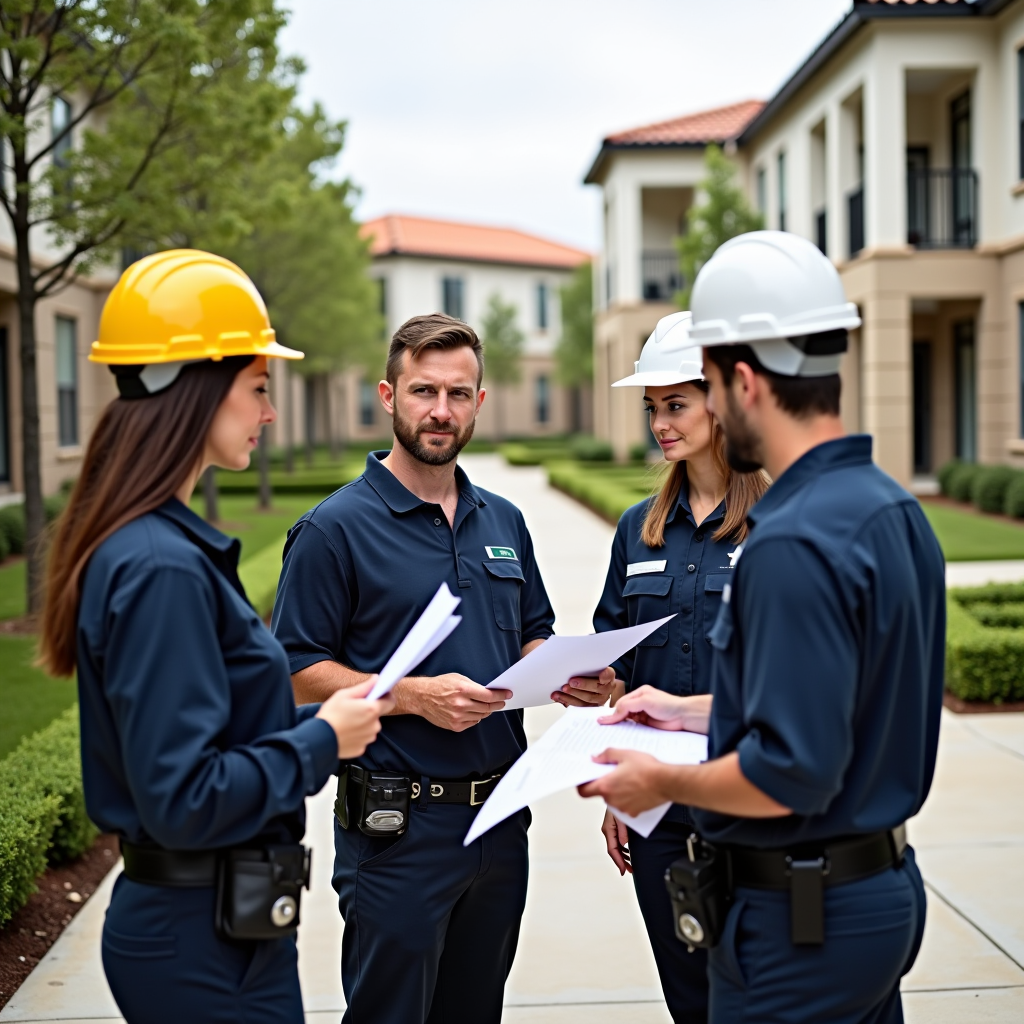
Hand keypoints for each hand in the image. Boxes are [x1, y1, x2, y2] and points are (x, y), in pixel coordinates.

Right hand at [315, 679, 393, 757]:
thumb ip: (364, 687)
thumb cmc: (330, 715)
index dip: (386, 696)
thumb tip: (376, 679)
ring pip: (370, 727)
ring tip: (346, 721)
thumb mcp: (344, 695)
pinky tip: (345, 732)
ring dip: (363, 723)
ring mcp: (368, 738)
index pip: (390, 701)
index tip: (379, 694)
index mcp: (372, 709)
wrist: (318, 740)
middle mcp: (374, 725)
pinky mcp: (361, 748)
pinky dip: (357, 735)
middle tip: (353, 708)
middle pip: (377, 714)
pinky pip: (362, 738)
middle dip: (369, 710)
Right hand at [394, 673, 510, 731]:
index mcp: (462, 690)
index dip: (500, 695)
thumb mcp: (458, 678)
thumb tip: (489, 692)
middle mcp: (460, 704)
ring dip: (486, 711)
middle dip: (497, 704)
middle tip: (501, 702)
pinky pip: (472, 723)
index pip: (488, 696)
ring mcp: (457, 716)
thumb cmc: (439, 685)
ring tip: (486, 706)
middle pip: (487, 707)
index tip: (507, 695)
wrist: (422, 697)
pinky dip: (476, 717)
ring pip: (481, 716)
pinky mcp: (454, 725)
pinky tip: (473, 712)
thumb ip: (474, 685)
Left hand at [553, 666, 615, 707]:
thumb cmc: (592, 675)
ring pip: (586, 701)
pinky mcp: (588, 709)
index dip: (605, 675)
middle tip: (571, 682)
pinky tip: (558, 697)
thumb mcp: (593, 668)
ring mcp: (598, 701)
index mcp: (608, 678)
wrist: (596, 685)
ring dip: (571, 695)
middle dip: (583, 686)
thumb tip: (573, 660)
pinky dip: (566, 701)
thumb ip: (588, 666)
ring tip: (562, 690)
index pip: (608, 675)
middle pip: (596, 689)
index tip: (601, 674)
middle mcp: (605, 691)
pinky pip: (577, 707)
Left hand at [578, 749, 669, 815]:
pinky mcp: (634, 812)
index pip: (584, 792)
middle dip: (605, 784)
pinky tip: (637, 788)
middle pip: (601, 793)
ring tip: (629, 779)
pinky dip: (628, 798)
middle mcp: (612, 800)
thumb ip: (606, 755)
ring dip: (617, 791)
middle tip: (614, 772)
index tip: (585, 779)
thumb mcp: (624, 754)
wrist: (667, 782)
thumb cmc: (647, 769)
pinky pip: (625, 805)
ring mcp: (623, 808)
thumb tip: (595, 758)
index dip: (582, 785)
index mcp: (606, 786)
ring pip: (613, 799)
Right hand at [598, 686, 711, 733]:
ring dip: (620, 724)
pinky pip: (634, 727)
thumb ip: (628, 706)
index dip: (613, 712)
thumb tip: (614, 713)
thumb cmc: (668, 705)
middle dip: (614, 718)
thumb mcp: (644, 701)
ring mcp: (643, 714)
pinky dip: (628, 730)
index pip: (622, 703)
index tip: (603, 720)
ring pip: (627, 719)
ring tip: (609, 730)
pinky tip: (622, 733)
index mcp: (639, 694)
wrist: (683, 716)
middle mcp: (640, 703)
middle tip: (603, 725)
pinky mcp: (647, 725)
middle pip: (623, 711)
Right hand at [601, 808, 631, 875]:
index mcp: (608, 829)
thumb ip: (622, 830)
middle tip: (630, 871)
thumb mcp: (621, 816)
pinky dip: (622, 850)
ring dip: (622, 857)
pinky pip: (617, 842)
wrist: (616, 794)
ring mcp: (610, 829)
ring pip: (615, 847)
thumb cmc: (618, 803)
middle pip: (613, 851)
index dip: (618, 862)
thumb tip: (624, 843)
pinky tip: (628, 853)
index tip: (624, 871)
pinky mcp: (613, 827)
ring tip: (630, 865)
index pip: (612, 850)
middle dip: (621, 862)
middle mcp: (607, 830)